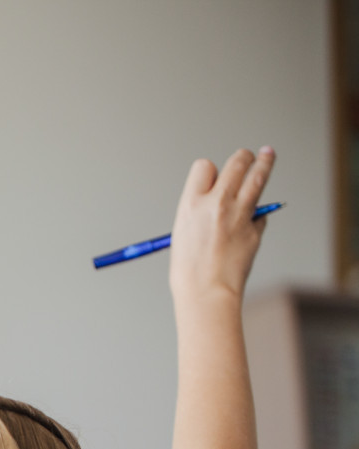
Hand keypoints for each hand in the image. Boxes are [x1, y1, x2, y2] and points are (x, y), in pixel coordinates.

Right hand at [169, 146, 274, 303]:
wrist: (206, 291)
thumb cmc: (188, 270)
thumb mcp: (182, 233)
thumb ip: (199, 212)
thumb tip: (217, 199)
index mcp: (191, 204)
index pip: (204, 167)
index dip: (210, 170)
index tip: (214, 175)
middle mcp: (216, 203)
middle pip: (235, 164)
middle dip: (243, 157)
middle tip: (249, 156)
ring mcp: (239, 214)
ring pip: (257, 177)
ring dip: (264, 163)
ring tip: (268, 153)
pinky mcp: (256, 228)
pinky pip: (259, 213)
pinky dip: (257, 215)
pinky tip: (250, 222)